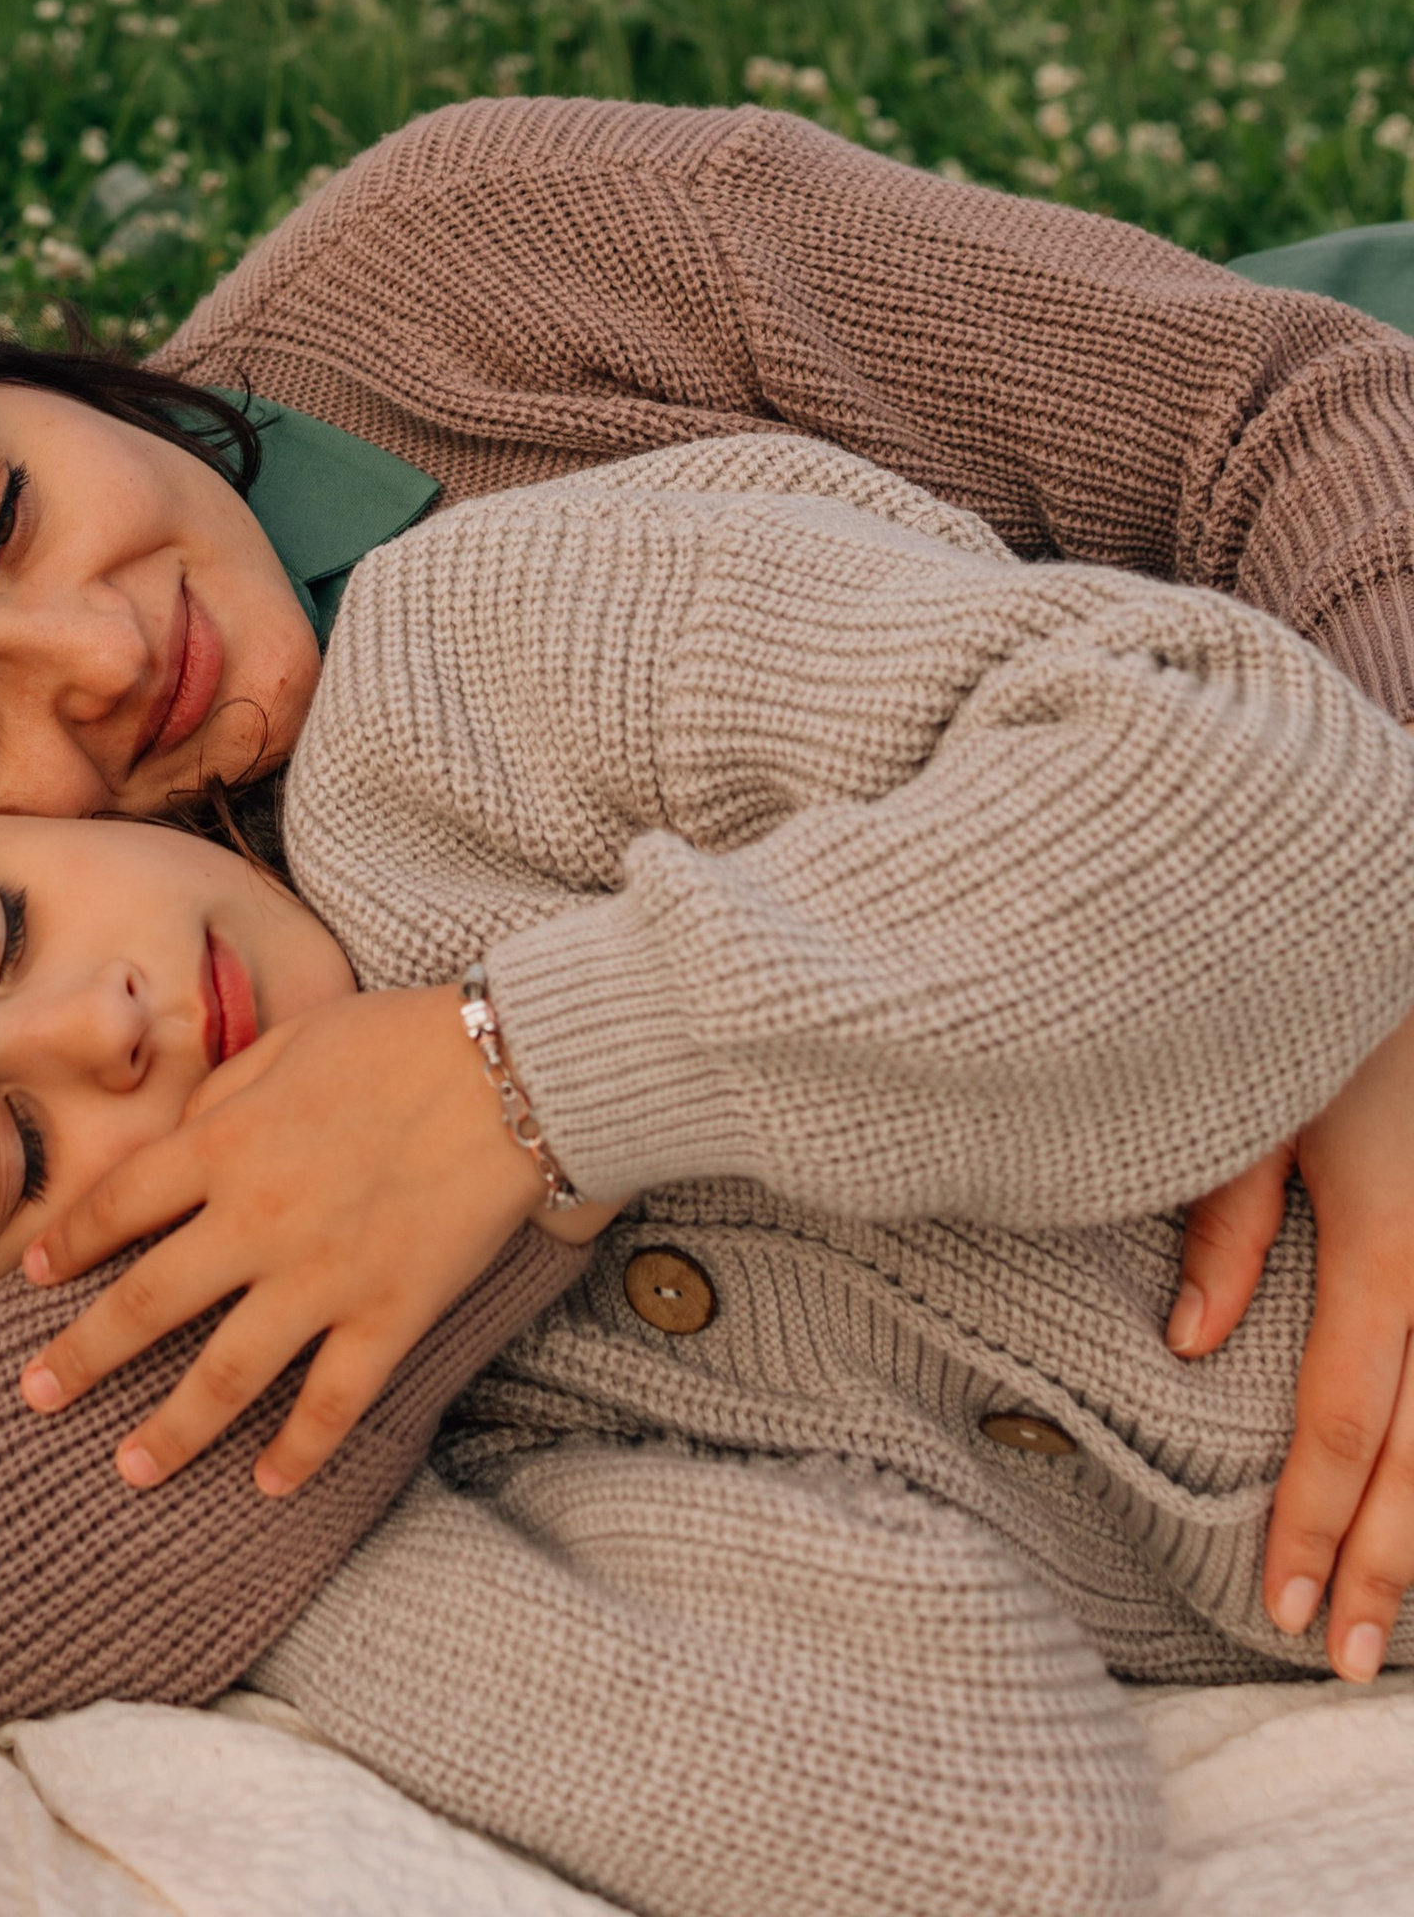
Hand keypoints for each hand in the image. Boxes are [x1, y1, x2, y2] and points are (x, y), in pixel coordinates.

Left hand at [14, 982, 608, 1494]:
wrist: (511, 1069)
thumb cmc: (398, 1039)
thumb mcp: (290, 1042)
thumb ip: (224, 1094)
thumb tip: (181, 1134)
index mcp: (228, 1141)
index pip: (122, 1201)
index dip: (71, 1241)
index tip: (33, 1276)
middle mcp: (260, 1218)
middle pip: (151, 1301)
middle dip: (85, 1355)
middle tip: (35, 1396)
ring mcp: (325, 1276)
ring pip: (228, 1373)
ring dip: (173, 1429)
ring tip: (130, 1469)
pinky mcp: (391, 1313)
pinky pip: (335, 1400)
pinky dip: (300, 1450)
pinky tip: (269, 1487)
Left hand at [1171, 1001, 1413, 1678]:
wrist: (1398, 921)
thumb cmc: (1316, 1003)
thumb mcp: (1250, 1098)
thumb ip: (1223, 1223)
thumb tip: (1187, 1344)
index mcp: (1390, 1244)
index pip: (1344, 1419)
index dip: (1311, 1520)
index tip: (1279, 1607)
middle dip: (1381, 1565)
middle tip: (1334, 1656)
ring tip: (1386, 1613)